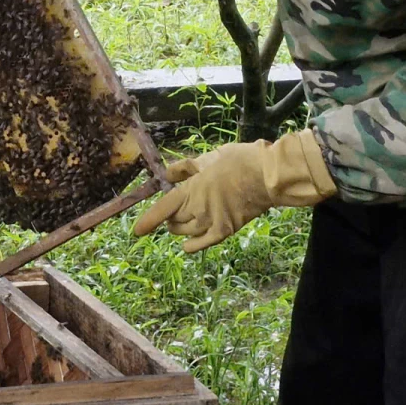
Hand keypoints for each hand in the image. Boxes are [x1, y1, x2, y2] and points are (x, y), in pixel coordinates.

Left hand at [132, 130, 336, 251]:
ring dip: (179, 229)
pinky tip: (187, 246)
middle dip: (169, 218)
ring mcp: (212, 222)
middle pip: (174, 221)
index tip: (137, 231)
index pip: (164, 208)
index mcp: (192, 190)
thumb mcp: (209, 158)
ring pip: (186, 232)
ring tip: (179, 224)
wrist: (267, 175)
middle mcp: (199, 210)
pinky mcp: (226, 231)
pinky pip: (203, 244)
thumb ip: (186, 167)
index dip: (149, 220)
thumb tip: (168, 173)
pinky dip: (192, 246)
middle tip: (171, 213)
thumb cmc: (239, 161)